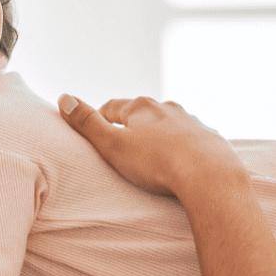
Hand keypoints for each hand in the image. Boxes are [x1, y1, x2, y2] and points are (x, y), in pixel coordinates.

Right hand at [58, 94, 245, 198]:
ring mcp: (193, 122)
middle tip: (120, 144)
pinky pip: (191, 140)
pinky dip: (182, 148)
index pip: (112, 107)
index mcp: (141, 107)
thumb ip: (87, 123)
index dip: (99, 118)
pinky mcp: (212, 140)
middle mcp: (168, 108)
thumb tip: (63, 98)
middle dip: (130, 126)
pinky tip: (181, 163)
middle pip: (142, 113)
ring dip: (158, 135)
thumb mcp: (112, 145)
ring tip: (151, 155)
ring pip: (169, 125)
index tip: (94, 130)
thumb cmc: (157, 163)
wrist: (210, 177)